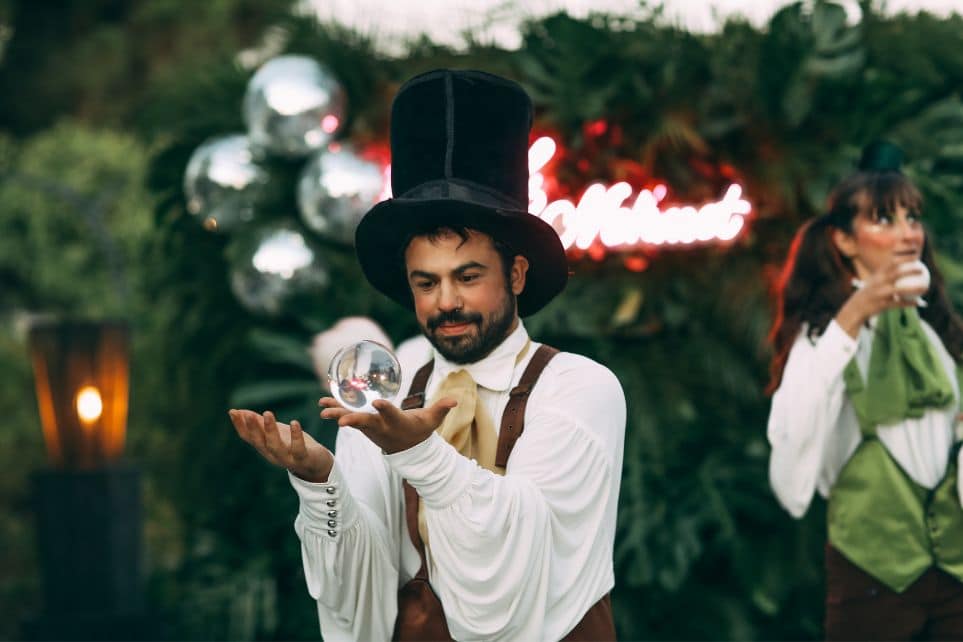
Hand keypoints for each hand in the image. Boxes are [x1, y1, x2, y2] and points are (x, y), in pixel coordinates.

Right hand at [228, 409, 333, 482]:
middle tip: (248, 415)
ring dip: (270, 430)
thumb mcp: (276, 432)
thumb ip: (260, 423)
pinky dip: (296, 436)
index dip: (240, 425)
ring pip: (276, 447)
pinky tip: (294, 423)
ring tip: (268, 413)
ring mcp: (288, 459)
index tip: (232, 412)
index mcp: (264, 448)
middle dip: (253, 428)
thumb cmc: (293, 446)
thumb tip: (239, 411)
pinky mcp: (303, 459)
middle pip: (260, 443)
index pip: (248, 438)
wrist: (317, 465)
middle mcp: (273, 455)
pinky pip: (298, 449)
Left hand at [319, 396, 456, 453]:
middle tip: (340, 420)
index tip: (376, 403)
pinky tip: (322, 402)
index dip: (384, 409)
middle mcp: (381, 426)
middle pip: (365, 422)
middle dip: (353, 420)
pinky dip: (335, 409)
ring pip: (351, 419)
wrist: (407, 448)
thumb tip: (455, 400)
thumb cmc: (420, 430)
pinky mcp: (363, 424)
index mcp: (397, 422)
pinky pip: (347, 415)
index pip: (390, 415)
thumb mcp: (432, 421)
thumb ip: (441, 409)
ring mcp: (370, 427)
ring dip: (336, 413)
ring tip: (322, 408)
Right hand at [835, 259, 926, 337]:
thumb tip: (908, 267)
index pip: (893, 262)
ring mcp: (879, 293)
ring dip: (913, 289)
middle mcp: (878, 282)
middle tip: (922, 269)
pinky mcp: (881, 305)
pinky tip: (919, 303)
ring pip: (899, 290)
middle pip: (896, 273)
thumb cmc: (872, 291)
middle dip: (909, 269)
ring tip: (925, 287)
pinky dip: (909, 303)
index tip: (916, 254)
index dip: (904, 257)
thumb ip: (891, 273)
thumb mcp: (877, 279)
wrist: (856, 307)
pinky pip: (898, 304)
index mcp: (878, 274)